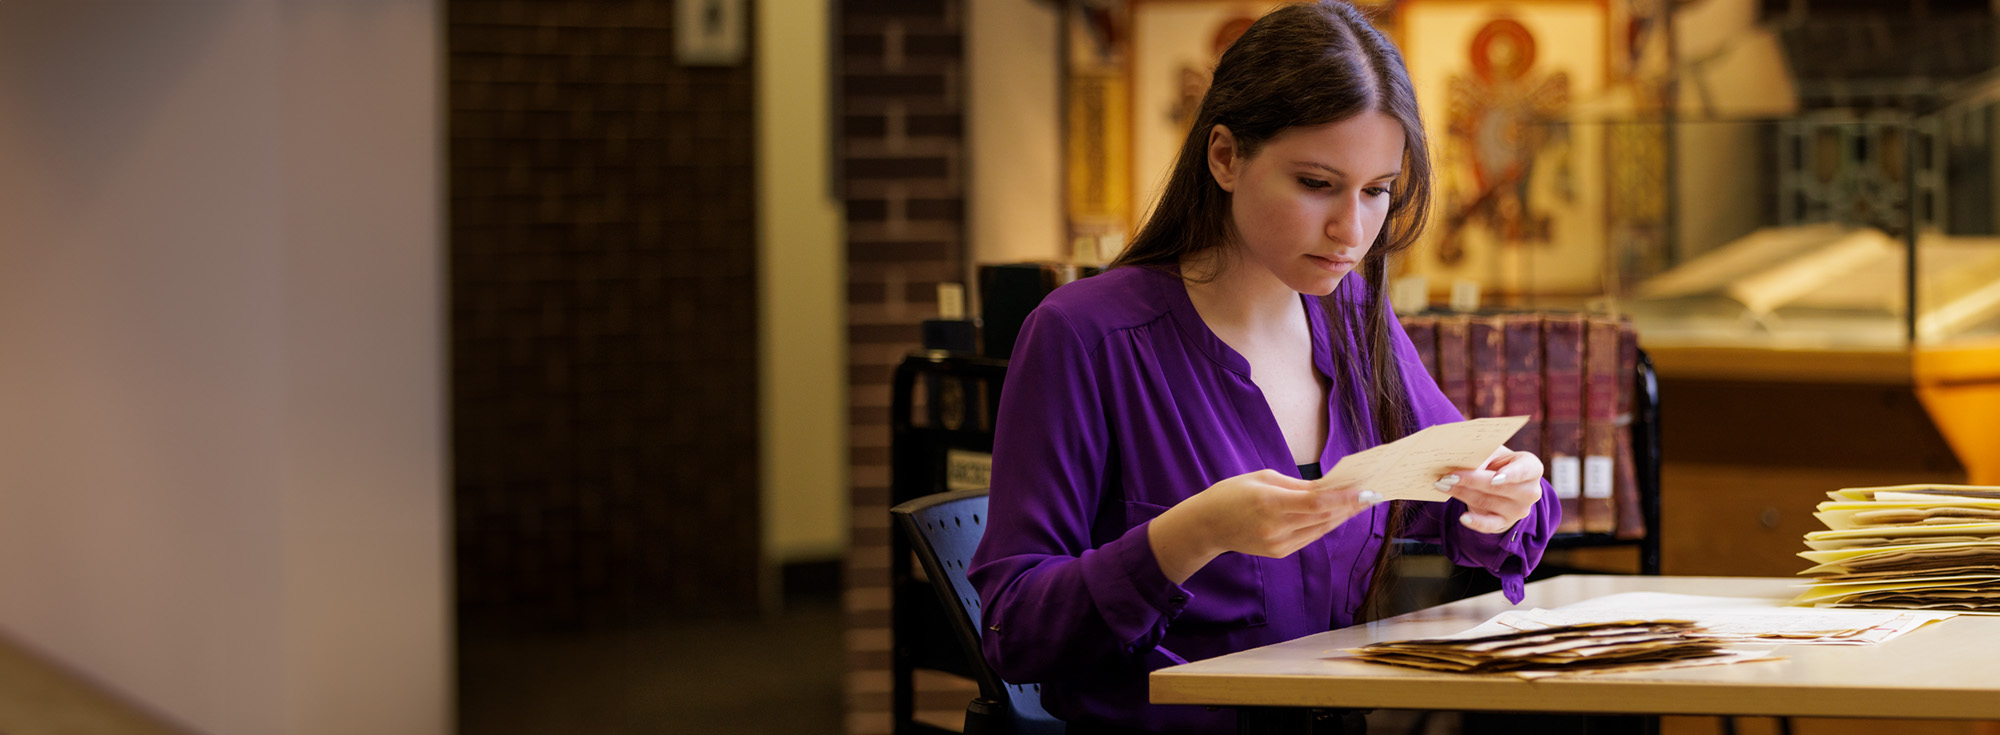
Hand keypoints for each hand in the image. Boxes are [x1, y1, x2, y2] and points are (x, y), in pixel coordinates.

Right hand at [1148, 469, 1379, 583]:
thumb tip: (1327, 487)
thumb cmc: (1232, 494)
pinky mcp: (1280, 552)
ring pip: (1320, 529)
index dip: (1343, 497)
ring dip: (1342, 515)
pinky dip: (1326, 524)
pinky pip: (1310, 536)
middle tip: (1372, 491)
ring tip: (1362, 501)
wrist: (1207, 526)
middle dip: (1349, 504)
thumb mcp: (1262, 478)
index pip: (1316, 502)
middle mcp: (1276, 528)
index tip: (1365, 489)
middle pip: (1323, 517)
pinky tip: (1339, 513)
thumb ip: (1296, 485)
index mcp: (1269, 503)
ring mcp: (1279, 544)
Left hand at [1435, 446, 1544, 534]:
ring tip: (1442, 485)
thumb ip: (1482, 454)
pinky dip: (1475, 522)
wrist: (1503, 485)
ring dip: (1461, 493)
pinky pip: (1489, 525)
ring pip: (1486, 501)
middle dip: (1470, 481)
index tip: (1494, 478)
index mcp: (1531, 468)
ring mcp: (1519, 510)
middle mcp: (1530, 491)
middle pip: (1497, 487)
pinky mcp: (1505, 523)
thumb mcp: (1495, 453)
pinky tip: (1463, 518)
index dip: (1510, 474)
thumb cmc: (1498, 463)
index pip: (1524, 470)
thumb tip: (1460, 458)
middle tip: (1448, 476)